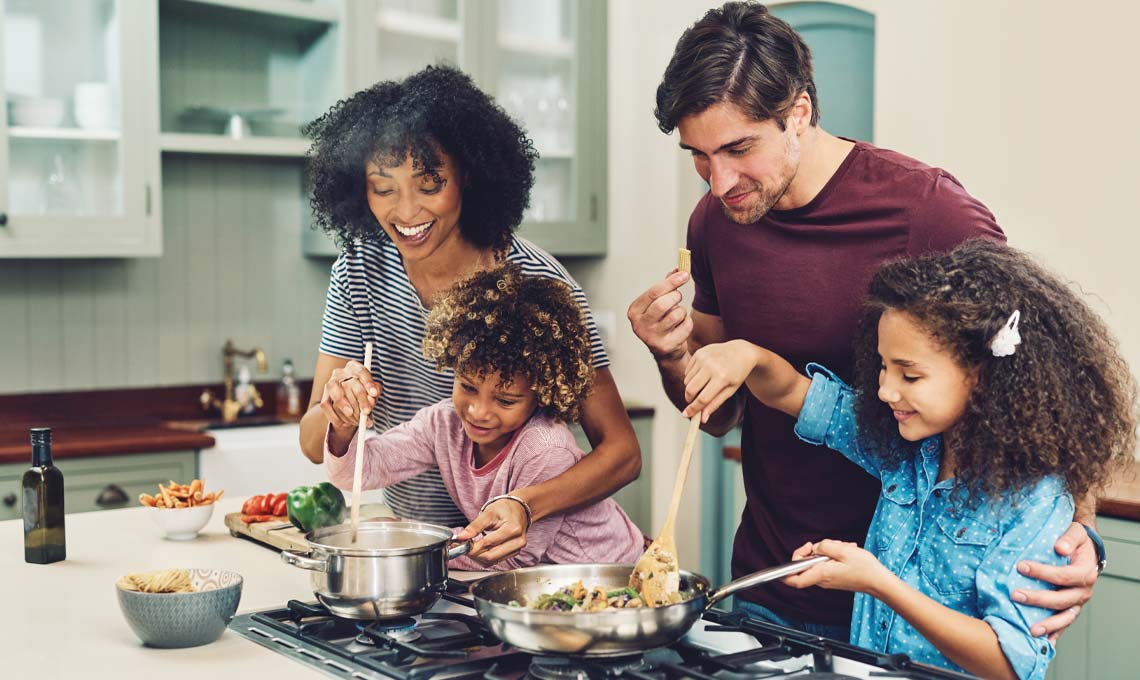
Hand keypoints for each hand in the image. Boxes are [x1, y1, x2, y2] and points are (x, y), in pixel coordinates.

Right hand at [320, 360, 379, 430]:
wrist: (347, 400)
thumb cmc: (363, 393)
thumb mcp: (372, 390)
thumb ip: (374, 392)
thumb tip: (371, 399)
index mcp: (354, 367)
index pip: (361, 372)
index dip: (368, 383)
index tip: (374, 394)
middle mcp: (340, 373)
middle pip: (350, 385)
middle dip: (360, 401)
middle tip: (367, 412)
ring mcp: (330, 384)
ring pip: (337, 397)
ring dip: (349, 412)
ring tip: (358, 420)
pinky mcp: (323, 396)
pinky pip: (328, 407)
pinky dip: (337, 418)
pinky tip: (346, 423)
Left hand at [453, 498, 528, 565]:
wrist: (518, 508)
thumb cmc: (505, 508)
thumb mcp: (488, 513)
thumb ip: (474, 526)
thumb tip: (461, 537)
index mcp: (513, 529)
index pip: (488, 543)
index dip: (472, 546)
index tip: (460, 544)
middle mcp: (518, 541)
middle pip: (490, 556)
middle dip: (474, 553)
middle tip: (463, 546)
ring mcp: (517, 549)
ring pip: (492, 561)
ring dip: (478, 557)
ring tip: (471, 546)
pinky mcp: (514, 553)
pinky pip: (496, 561)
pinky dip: (484, 557)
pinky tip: (479, 549)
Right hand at [627, 271, 692, 363]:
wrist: (665, 350)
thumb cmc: (661, 321)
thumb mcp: (658, 302)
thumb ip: (667, 286)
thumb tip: (679, 269)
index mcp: (634, 311)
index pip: (654, 292)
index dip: (672, 282)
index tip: (685, 274)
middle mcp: (639, 325)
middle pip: (663, 304)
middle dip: (676, 297)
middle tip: (677, 298)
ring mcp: (651, 337)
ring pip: (676, 314)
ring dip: (682, 311)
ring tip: (677, 316)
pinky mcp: (665, 346)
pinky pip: (685, 326)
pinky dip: (687, 323)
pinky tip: (680, 327)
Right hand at [682, 340, 756, 421]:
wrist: (741, 351)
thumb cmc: (737, 374)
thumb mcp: (730, 390)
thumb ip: (715, 404)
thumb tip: (702, 419)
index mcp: (722, 378)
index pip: (703, 398)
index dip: (693, 409)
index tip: (686, 415)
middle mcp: (711, 366)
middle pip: (690, 389)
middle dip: (689, 398)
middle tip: (693, 402)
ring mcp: (704, 358)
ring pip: (687, 380)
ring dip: (691, 387)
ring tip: (704, 384)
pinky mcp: (699, 353)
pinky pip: (687, 371)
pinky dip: (692, 377)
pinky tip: (703, 373)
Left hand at [783, 539, 892, 595]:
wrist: (878, 581)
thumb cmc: (864, 568)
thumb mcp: (843, 550)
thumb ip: (824, 546)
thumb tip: (815, 548)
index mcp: (821, 574)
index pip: (795, 580)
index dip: (785, 572)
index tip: (788, 560)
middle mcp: (822, 580)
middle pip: (805, 566)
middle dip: (812, 551)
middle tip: (825, 545)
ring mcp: (827, 580)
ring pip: (816, 563)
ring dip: (826, 552)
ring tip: (841, 548)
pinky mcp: (833, 578)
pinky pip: (825, 565)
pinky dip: (832, 556)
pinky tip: (844, 552)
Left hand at [1013, 522, 1097, 640]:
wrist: (1086, 551)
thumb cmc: (1077, 541)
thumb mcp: (1075, 533)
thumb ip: (1068, 538)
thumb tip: (1059, 547)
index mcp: (1085, 573)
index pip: (1064, 575)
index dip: (1043, 572)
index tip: (1021, 566)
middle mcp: (1083, 591)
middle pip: (1061, 599)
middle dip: (1038, 599)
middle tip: (1015, 595)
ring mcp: (1077, 603)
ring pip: (1064, 617)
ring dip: (1048, 624)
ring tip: (1030, 630)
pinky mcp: (1070, 609)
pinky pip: (1063, 624)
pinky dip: (1054, 634)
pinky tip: (1042, 642)